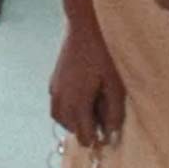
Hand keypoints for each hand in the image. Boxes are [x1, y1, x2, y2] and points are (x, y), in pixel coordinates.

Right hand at [48, 21, 125, 143]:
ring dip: (75, 120)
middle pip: (71, 129)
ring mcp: (54, 90)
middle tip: (104, 118)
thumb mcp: (115, 85)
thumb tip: (111, 133)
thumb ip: (113, 112)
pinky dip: (68, 109)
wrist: (84, 28)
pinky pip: (57, 105)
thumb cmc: (103, 55)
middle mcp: (61, 100)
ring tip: (92, 111)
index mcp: (76, 103)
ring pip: (61, 118)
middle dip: (86, 129)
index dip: (96, 140)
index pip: (83, 136)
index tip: (108, 137)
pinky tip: (82, 98)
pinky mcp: (53, 81)